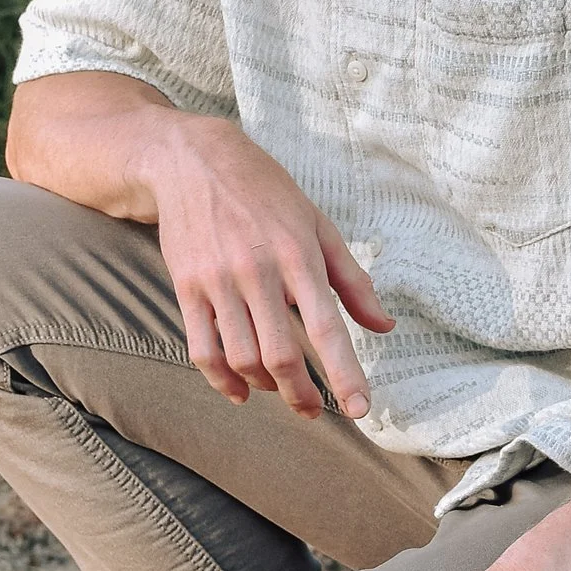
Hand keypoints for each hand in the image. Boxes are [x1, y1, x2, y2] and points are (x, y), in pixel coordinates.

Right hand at [146, 117, 393, 421]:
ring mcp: (217, 281)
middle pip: (280, 355)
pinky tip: (240, 390)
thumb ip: (351, 279)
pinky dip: (222, 380)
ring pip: (242, 357)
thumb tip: (384, 325)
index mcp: (298, 254)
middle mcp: (257, 271)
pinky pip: (202, 350)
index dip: (345, 372)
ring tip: (281, 390)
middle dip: (302, 394)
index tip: (359, 409)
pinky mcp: (186, 287)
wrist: (192, 160)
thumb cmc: (264, 191)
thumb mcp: (317, 223)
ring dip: (266, 387)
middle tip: (315, 410)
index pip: (326, 325)